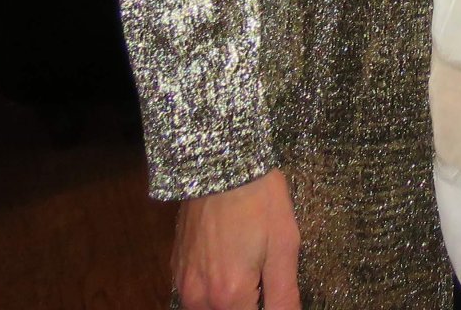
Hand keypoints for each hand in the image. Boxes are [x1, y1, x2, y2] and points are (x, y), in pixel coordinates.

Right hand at [171, 169, 299, 309]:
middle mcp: (198, 297)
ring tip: (249, 269)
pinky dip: (213, 289)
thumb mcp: (284, 246)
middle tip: (263, 278)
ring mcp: (183, 282)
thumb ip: (284, 295)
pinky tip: (230, 263)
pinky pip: (195, 293)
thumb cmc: (259, 202)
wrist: (221, 165)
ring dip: (230, 300)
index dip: (268, 309)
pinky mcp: (176, 267)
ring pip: (208, 308)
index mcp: (228, 296)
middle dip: (248, 304)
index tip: (273, 292)